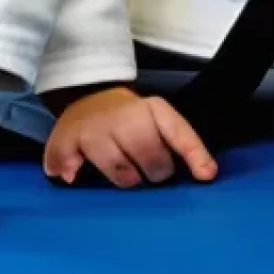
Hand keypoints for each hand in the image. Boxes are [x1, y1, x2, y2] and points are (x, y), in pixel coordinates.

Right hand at [43, 86, 217, 187]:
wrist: (87, 96)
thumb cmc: (130, 120)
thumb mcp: (156, 122)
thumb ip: (177, 145)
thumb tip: (206, 174)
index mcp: (152, 109)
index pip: (178, 131)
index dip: (194, 153)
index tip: (207, 175)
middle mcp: (123, 115)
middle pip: (148, 153)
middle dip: (155, 170)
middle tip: (149, 170)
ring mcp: (94, 127)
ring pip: (117, 167)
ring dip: (123, 177)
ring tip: (123, 170)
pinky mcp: (66, 138)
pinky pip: (70, 163)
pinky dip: (72, 170)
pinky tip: (74, 170)